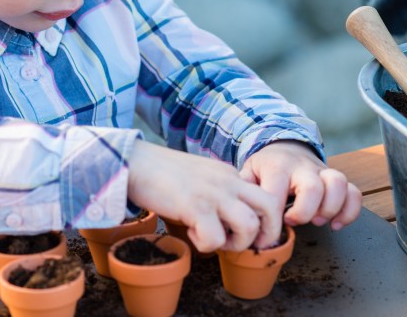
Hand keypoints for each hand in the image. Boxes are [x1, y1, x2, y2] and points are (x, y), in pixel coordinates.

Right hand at [126, 141, 280, 252]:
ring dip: (236, 243)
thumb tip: (229, 219)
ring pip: (250, 225)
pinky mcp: (194, 206)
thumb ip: (219, 191)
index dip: (265, 220)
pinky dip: (206, 245)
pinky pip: (215, 238)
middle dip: (266, 233)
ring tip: (215, 240)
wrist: (134, 162)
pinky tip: (191, 233)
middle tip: (245, 244)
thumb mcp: (202, 176)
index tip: (249, 234)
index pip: (266, 197)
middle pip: (272, 207)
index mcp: (231, 174)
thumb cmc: (163, 173)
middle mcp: (228, 181)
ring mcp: (213, 193)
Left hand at [239, 141, 362, 247]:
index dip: (272, 221)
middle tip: (294, 221)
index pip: (276, 195)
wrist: (284, 145)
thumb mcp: (248, 174)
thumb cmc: (265, 167)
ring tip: (318, 221)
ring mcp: (322, 171)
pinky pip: (353, 191)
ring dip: (330, 208)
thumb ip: (244, 193)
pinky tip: (337, 224)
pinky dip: (350, 210)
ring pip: (337, 183)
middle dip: (305, 211)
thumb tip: (238, 219)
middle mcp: (302, 167)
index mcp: (277, 167)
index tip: (265, 238)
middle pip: (312, 187)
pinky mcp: (336, 179)